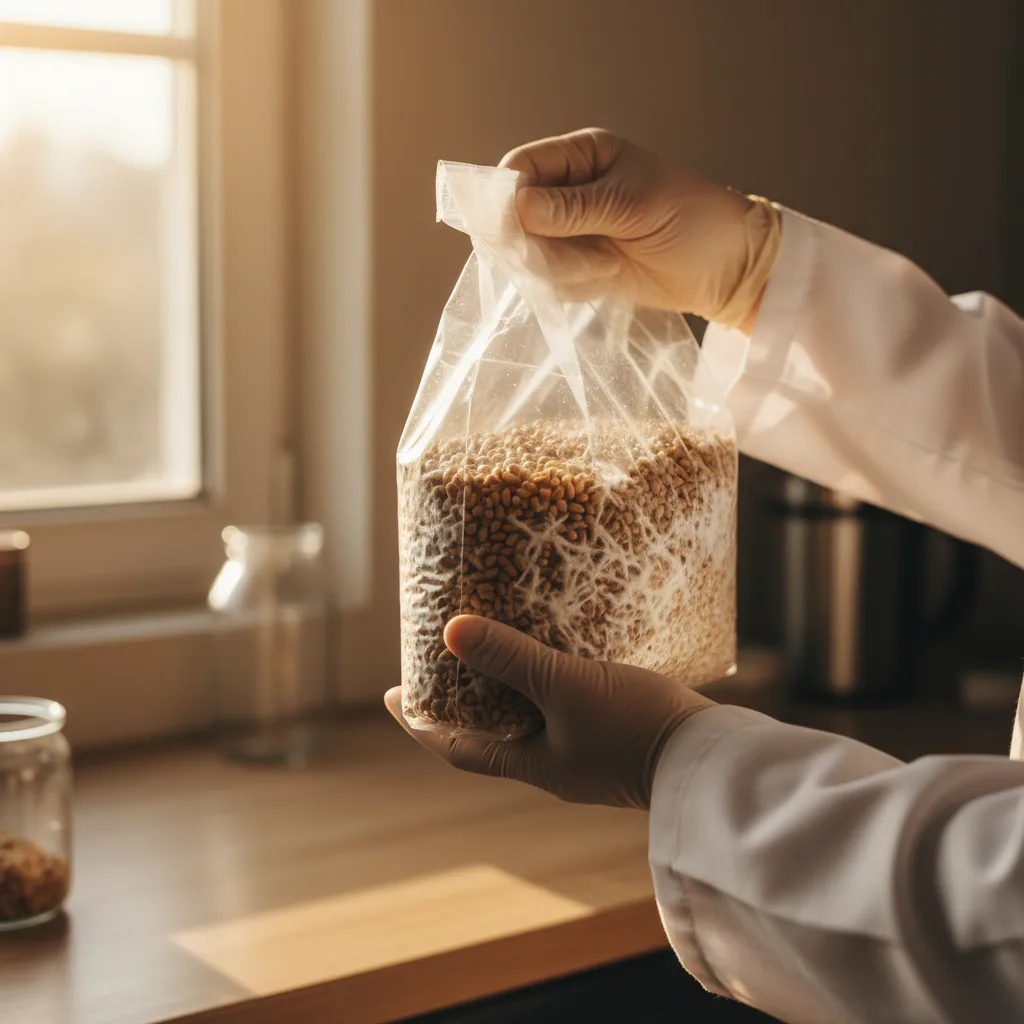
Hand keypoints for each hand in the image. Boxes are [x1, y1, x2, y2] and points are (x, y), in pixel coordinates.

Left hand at [384, 615, 715, 809]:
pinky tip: (556, 647)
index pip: (457, 749)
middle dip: (464, 698)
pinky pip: (565, 704)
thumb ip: (513, 658)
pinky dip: (548, 679)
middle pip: (491, 731)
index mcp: (533, 764)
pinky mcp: (615, 732)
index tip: (393, 696)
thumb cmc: (635, 726)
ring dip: (508, 684)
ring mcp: (586, 750)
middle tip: (446, 657)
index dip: (420, 725)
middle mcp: (554, 762)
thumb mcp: (566, 686)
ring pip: (530, 715)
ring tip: (495, 641)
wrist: (712, 758)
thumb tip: (451, 632)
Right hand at [499, 128, 779, 331]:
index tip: (516, 228)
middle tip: (584, 256)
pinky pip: (548, 278)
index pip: (521, 166)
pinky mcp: (577, 265)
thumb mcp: (634, 207)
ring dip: (561, 266)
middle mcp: (570, 189)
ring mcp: (571, 230)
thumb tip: (517, 207)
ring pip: (529, 251)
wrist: (727, 270)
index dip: (508, 195)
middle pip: (516, 213)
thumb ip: (573, 209)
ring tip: (608, 266)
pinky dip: (570, 284)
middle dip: (540, 241)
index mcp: (584, 155)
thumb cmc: (693, 221)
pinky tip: (608, 277)